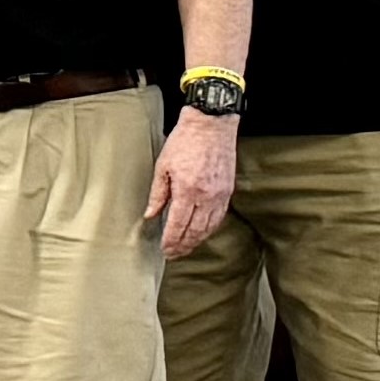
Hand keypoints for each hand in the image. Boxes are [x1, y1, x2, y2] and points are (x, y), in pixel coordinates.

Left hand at [152, 114, 239, 259]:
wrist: (211, 126)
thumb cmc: (184, 142)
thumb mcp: (162, 167)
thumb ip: (157, 194)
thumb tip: (151, 215)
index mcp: (188, 191)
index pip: (179, 225)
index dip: (171, 241)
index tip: (165, 250)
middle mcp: (207, 196)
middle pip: (196, 231)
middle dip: (184, 245)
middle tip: (174, 254)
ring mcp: (220, 195)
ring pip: (210, 227)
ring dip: (198, 240)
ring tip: (186, 248)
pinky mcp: (228, 190)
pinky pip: (220, 216)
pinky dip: (210, 228)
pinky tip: (202, 232)